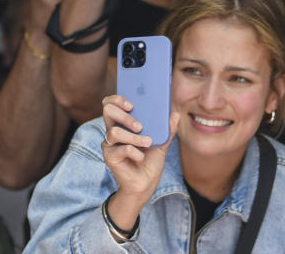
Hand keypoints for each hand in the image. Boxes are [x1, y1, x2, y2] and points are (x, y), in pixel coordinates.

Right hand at [101, 94, 177, 228]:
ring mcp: (110, 145)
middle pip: (107, 111)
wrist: (145, 185)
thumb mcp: (161, 144)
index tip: (131, 104)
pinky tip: (141, 159)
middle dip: (124, 115)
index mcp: (122, 124)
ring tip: (147, 143)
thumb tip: (176, 113)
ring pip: (114, 132)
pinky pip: (121, 150)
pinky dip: (135, 153)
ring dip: (133, 137)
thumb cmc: (150, 163)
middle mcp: (113, 132)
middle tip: (139, 125)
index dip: (117, 99)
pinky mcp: (110, 158)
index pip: (111, 104)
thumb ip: (167, 129)